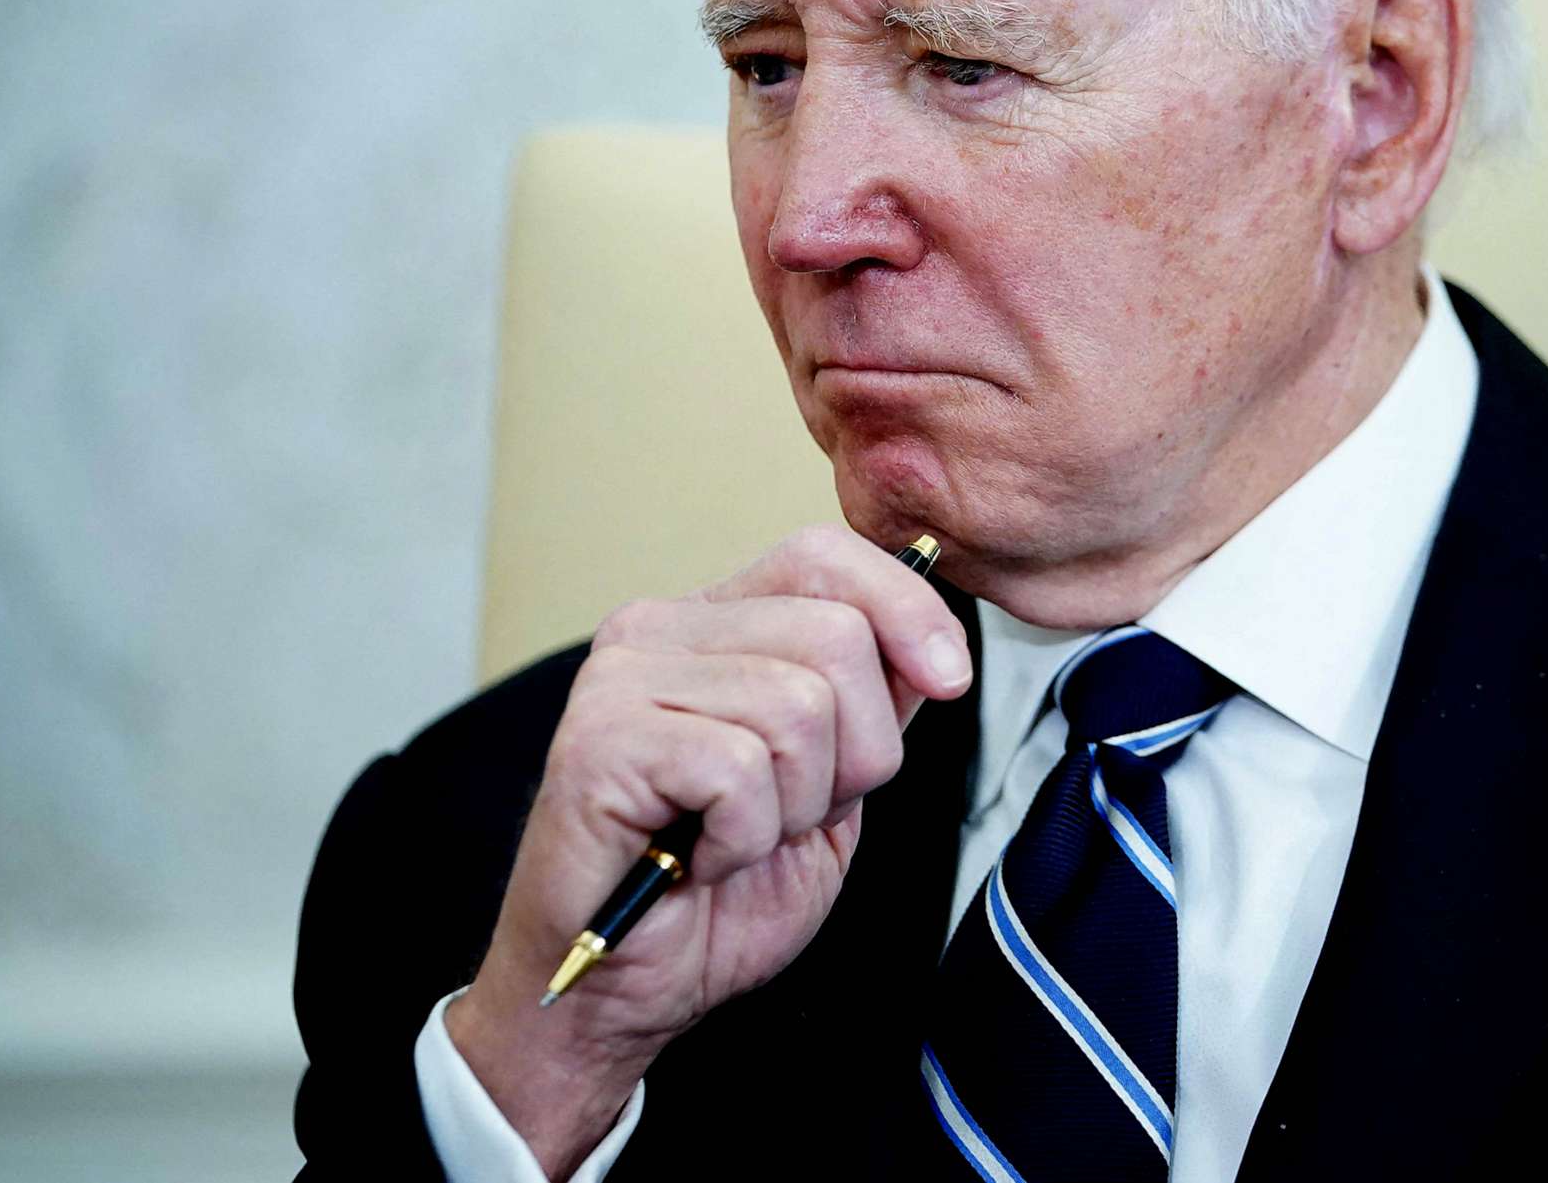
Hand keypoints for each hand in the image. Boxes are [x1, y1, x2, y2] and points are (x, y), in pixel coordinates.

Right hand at [444, 524, 971, 1176]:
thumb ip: (871, 707)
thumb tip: (932, 648)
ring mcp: (620, 679)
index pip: (823, 554)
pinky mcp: (598, 741)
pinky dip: (742, 837)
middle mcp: (657, 629)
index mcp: (711, 622)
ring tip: (734, 839)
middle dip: (856, 750)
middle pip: (836, 635)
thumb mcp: (828, 787)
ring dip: (794, 806)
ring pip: (797, 705)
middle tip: (791, 814)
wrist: (620, 993)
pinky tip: (699, 858)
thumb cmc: (715, 895)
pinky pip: (737, 768)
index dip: (907, 609)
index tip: (949, 682)